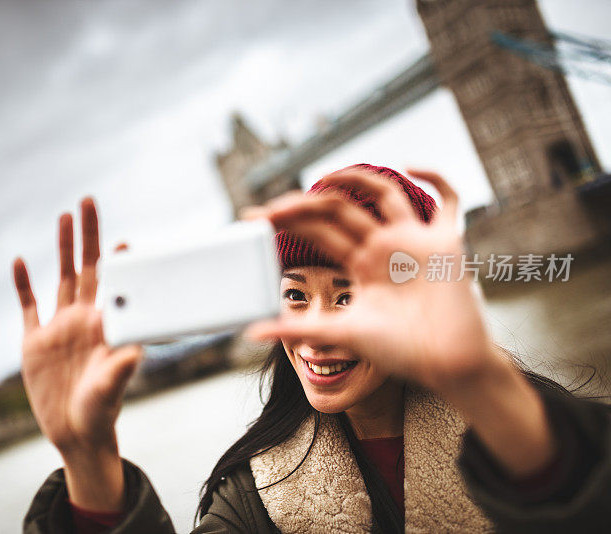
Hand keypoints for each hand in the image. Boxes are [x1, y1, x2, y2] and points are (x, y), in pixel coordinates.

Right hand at [13, 198, 140, 509]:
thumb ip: (120, 367)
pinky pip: (28, 306)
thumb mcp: (111, 389)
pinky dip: (23, 284)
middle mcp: (83, 319)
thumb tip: (135, 349)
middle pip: (87, 268)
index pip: (113, 283)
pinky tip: (20, 260)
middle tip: (88, 201)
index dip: (118, 259)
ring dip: (63, 248)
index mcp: (105, 325)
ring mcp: (59, 328)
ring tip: (64, 216)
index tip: (124, 237)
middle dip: (88, 235)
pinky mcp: (34, 342)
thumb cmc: (101, 411)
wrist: (75, 434)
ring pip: (61, 278)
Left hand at [243, 168, 496, 391]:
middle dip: (303, 204)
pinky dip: (436, 176)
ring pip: (384, 193)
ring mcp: (415, 241)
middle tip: (270, 208)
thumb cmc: (400, 351)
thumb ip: (298, 329)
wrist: (446, 366)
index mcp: (362, 264)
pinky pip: (448, 199)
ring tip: (322, 175)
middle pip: (340, 209)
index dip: (287, 220)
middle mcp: (386, 246)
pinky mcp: (446, 242)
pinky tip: (409, 164)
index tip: (254, 217)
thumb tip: (252, 332)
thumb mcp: (341, 333)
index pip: (319, 230)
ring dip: (355, 177)